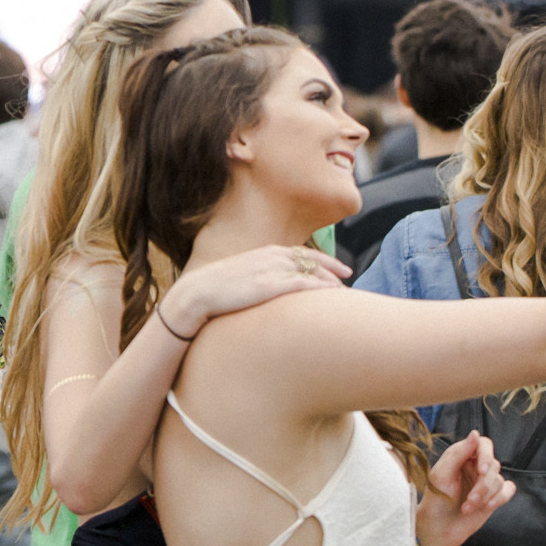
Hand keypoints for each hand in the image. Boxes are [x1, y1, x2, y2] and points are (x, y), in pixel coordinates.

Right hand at [160, 245, 348, 334]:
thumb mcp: (240, 275)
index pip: (301, 252)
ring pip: (310, 271)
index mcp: (265, 251)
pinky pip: (303, 284)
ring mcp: (271, 270)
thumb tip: (266, 285)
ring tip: (345, 291)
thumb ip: (258, 274)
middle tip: (348, 277)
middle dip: (332, 267)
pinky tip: (334, 294)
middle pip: (311, 259)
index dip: (323, 259)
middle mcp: (271, 256)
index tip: (339, 267)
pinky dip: (321, 287)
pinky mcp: (269, 285)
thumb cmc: (215, 288)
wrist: (196, 293)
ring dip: (330, 280)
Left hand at [416, 430, 515, 545]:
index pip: (483, 444)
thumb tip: (475, 434)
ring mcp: (485, 480)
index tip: (482, 471)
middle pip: (493, 465)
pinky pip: (508, 490)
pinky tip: (486, 506)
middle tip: (470, 500)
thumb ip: (458, 453)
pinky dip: (499, 498)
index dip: (486, 455)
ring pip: (499, 480)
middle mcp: (475, 465)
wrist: (439, 527)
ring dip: (485, 496)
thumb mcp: (442, 475)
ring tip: (467, 507)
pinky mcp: (494, 495)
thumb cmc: (436, 499)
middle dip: (483, 485)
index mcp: (461, 456)